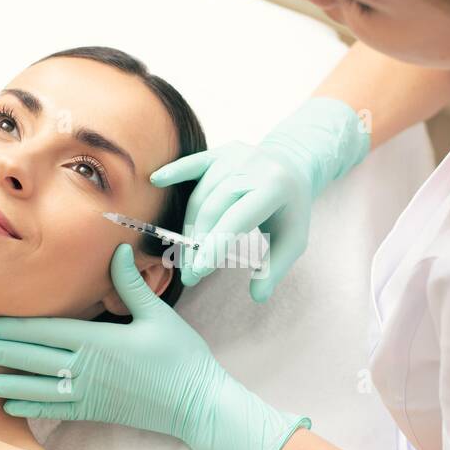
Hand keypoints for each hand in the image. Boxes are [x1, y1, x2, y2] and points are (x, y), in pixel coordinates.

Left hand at [0, 244, 310, 449]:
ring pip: (35, 387)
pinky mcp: (96, 411)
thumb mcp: (159, 314)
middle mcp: (87, 368)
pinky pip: (55, 410)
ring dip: (3, 384)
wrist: (196, 403)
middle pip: (31, 358)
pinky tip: (9, 405)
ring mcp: (89, 393)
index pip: (44, 332)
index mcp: (98, 341)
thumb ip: (132, 285)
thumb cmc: (181, 357)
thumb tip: (117, 251)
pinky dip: (30, 407)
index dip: (11, 328)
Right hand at [149, 96, 369, 300]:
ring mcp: (235, 155)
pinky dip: (174, 172)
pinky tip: (156, 180)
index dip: (216, 245)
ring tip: (185, 258)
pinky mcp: (220, 151)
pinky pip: (193, 163)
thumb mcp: (293, 240)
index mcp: (274, 187)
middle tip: (190, 275)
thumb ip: (275, 268)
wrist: (293, 166)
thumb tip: (258, 297)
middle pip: (214, 208)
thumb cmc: (290, 209)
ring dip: (189, 228)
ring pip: (201, 195)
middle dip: (198, 244)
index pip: (238, 219)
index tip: (199, 271)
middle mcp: (253, 166)